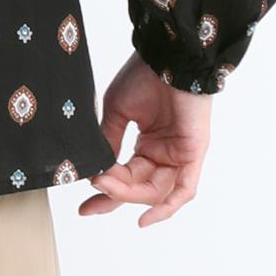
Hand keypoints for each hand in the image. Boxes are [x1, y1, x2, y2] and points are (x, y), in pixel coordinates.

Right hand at [79, 50, 212, 226]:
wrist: (168, 57)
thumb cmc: (144, 76)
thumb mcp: (117, 110)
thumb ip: (110, 141)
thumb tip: (97, 170)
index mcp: (147, 143)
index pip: (125, 176)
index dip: (105, 192)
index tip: (84, 206)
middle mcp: (163, 153)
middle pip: (138, 186)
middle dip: (114, 193)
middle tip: (93, 190)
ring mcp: (179, 155)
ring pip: (156, 191)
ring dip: (129, 194)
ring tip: (106, 184)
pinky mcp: (192, 155)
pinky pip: (182, 190)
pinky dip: (166, 208)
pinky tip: (145, 217)